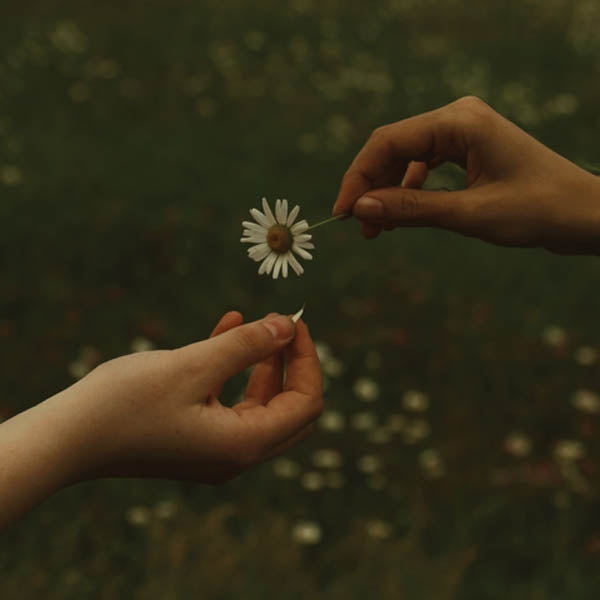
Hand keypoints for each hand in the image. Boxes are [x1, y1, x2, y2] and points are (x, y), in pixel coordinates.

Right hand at [60, 311, 321, 483]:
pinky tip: (227, 328)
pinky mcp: (195, 439)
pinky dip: (234, 370)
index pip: (305, 403)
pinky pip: (230, 402)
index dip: (307, 359)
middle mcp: (237, 455)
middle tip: (284, 326)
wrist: (68, 438)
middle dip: (292, 364)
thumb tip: (289, 327)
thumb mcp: (194, 366)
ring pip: (261, 404)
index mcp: (244, 444)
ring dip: (265, 364)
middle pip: (290, 408)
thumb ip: (247, 346)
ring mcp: (216, 451)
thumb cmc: (128, 403)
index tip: (295, 322)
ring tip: (259, 324)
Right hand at [333, 96, 599, 254]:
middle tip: (361, 229)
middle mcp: (458, 118)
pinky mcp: (468, 149)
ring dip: (388, 192)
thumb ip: (411, 209)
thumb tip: (360, 209)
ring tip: (378, 230)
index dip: (358, 177)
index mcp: (459, 121)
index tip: (343, 214)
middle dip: (372, 188)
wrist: (584, 215)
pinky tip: (401, 215)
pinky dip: (408, 190)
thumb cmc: (538, 210)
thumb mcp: (469, 214)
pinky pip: (424, 166)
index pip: (388, 142)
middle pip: (393, 147)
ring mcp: (463, 132)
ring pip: (406, 158)